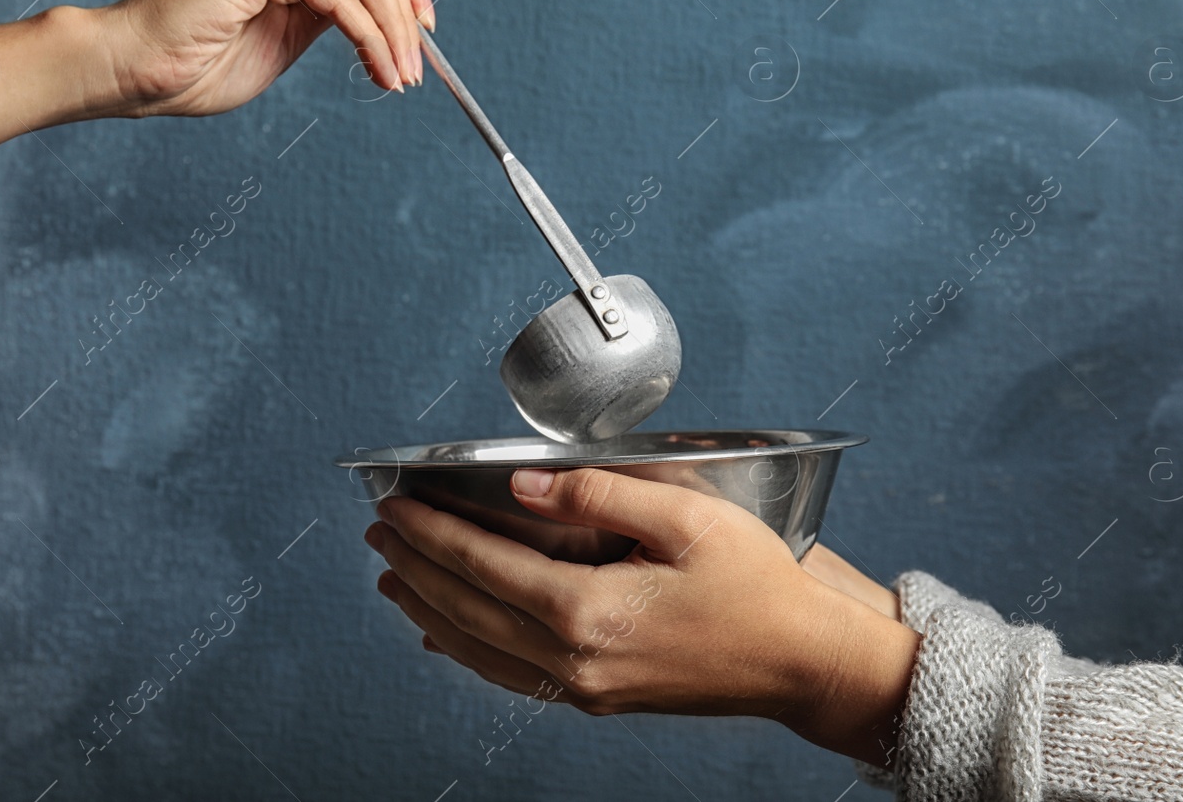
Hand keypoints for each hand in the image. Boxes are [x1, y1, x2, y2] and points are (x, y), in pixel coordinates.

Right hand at [93, 0, 434, 117]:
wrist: (128, 70)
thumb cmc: (192, 64)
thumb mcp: (283, 36)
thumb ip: (326, 14)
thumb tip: (381, 19)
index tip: (424, 32)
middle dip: (408, 8)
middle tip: (419, 64)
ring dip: (394, 25)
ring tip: (402, 75)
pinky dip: (367, 33)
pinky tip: (376, 67)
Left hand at [365, 468, 920, 765]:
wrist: (803, 663)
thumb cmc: (757, 587)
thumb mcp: (685, 518)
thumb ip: (596, 494)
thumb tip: (522, 486)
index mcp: (589, 613)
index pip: (483, 566)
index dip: (432, 533)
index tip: (397, 506)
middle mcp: (575, 660)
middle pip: (467, 610)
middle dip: (415, 567)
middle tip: (380, 532)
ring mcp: (583, 687)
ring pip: (478, 649)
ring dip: (429, 610)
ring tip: (394, 579)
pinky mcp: (598, 697)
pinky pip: (510, 674)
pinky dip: (467, 649)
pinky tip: (449, 635)